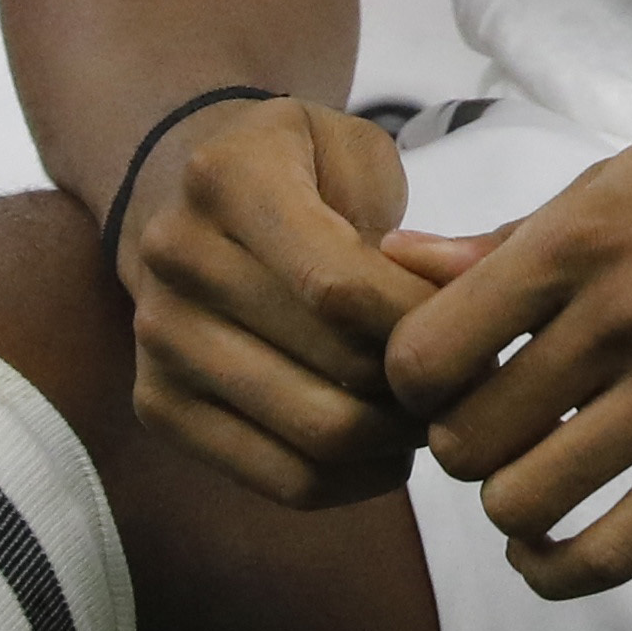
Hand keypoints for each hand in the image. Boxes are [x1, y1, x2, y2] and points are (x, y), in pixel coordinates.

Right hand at [115, 96, 445, 508]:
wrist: (183, 194)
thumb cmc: (299, 167)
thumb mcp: (356, 150)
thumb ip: (410, 225)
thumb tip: (465, 296)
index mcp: (229, 179)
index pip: (336, 283)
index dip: (417, 316)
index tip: (474, 321)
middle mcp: (176, 261)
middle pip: (331, 363)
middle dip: (421, 381)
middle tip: (474, 378)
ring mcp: (157, 344)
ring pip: (311, 432)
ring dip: (395, 436)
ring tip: (436, 412)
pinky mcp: (158, 408)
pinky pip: (277, 477)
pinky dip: (352, 480)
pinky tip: (388, 451)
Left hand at [383, 117, 631, 598]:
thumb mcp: (624, 182)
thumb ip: (510, 237)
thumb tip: (394, 262)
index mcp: (584, 233)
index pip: (424, 352)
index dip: (413, 385)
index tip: (446, 384)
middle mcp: (627, 309)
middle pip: (464, 440)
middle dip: (465, 449)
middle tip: (503, 429)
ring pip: (523, 502)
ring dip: (513, 506)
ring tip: (537, 477)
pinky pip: (612, 552)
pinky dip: (555, 572)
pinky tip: (548, 550)